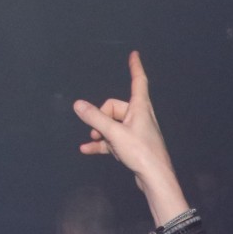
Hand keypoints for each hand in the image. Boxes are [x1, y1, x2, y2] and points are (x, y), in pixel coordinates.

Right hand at [73, 53, 182, 202]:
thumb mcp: (114, 133)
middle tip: (96, 131)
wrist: (154, 178)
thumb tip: (78, 104)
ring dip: (100, 131)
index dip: (135, 67)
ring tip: (92, 140)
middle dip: (101, 117)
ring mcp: (136, 132)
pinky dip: (101, 143)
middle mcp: (140, 117)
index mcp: (140, 107)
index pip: (138, 81)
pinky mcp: (132, 146)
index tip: (134, 55)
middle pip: (115, 107)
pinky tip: (86, 149)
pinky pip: (113, 140)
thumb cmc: (140, 152)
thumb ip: (95, 119)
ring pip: (112, 124)